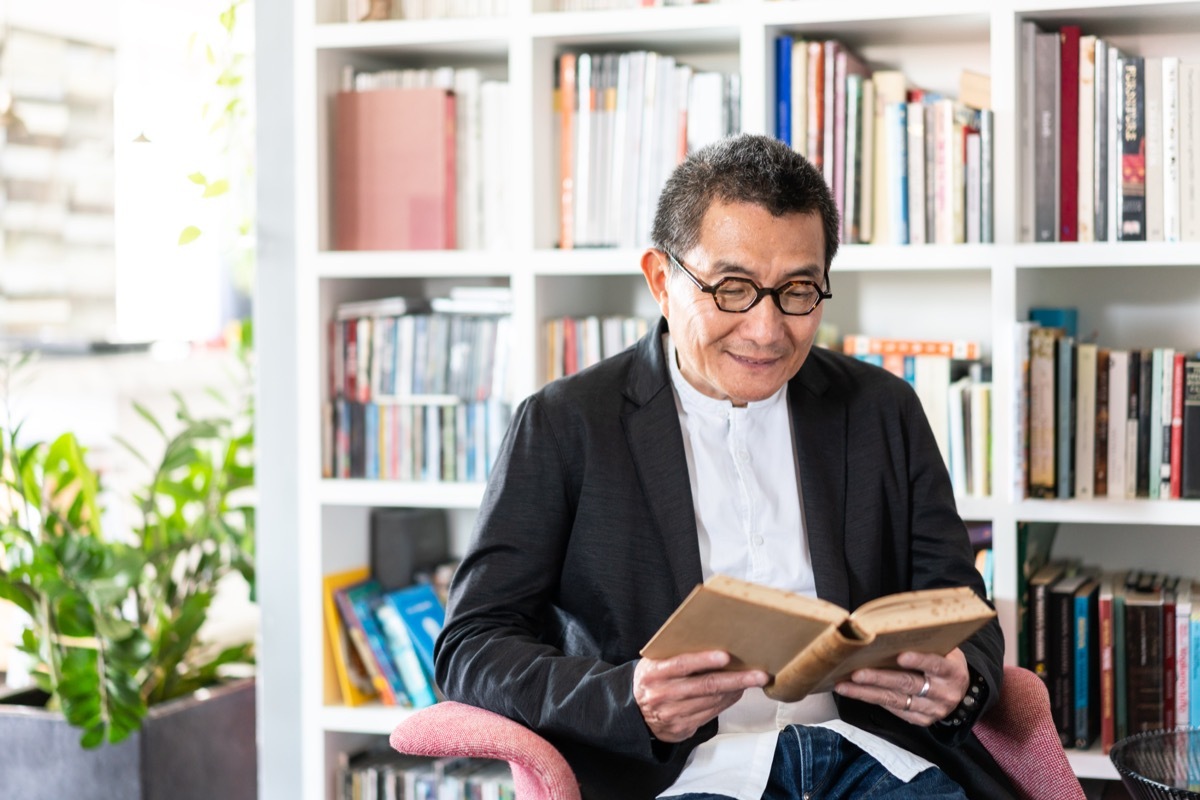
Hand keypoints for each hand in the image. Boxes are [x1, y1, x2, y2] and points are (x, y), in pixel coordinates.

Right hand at [633, 650, 768, 742]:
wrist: (634, 713)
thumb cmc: (652, 679)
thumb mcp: (655, 663)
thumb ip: (676, 654)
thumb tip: (713, 641)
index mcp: (654, 673)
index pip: (682, 664)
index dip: (704, 660)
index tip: (726, 656)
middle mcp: (662, 694)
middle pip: (705, 686)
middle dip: (736, 680)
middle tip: (759, 675)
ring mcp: (672, 714)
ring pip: (712, 701)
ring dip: (736, 690)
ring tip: (753, 680)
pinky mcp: (681, 728)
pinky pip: (710, 714)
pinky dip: (726, 702)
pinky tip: (737, 692)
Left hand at [833, 648, 969, 726]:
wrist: (959, 691)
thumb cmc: (945, 662)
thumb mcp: (945, 649)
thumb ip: (925, 642)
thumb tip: (893, 627)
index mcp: (952, 672)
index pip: (936, 665)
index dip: (919, 660)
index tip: (900, 656)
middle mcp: (944, 693)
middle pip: (908, 684)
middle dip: (879, 678)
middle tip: (856, 673)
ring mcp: (933, 709)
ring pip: (896, 700)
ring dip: (867, 693)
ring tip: (845, 686)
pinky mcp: (922, 720)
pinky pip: (895, 710)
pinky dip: (874, 700)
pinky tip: (857, 693)